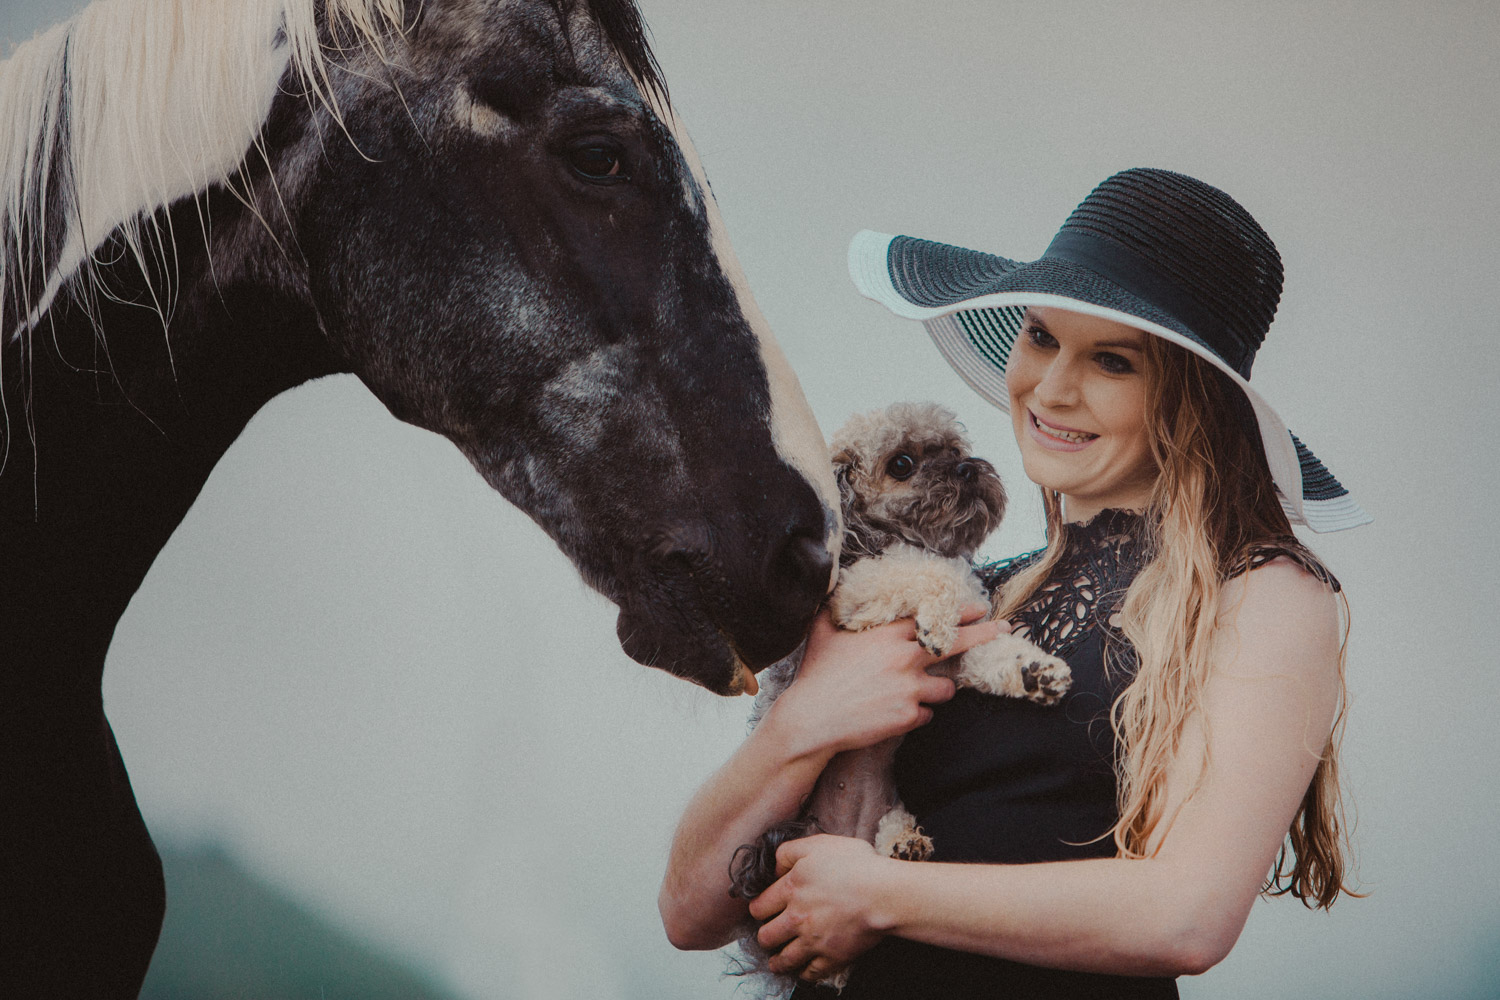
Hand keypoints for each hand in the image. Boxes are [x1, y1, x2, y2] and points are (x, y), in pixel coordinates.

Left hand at [749, 834, 892, 982]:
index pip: (758, 907)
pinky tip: (804, 968)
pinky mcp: (832, 958)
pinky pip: (810, 973)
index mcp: (790, 890)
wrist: (884, 894)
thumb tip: (774, 868)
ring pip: (783, 959)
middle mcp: (796, 919)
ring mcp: (813, 941)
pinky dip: (804, 972)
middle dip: (765, 936)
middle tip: (770, 934)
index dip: (758, 908)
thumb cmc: (856, 865)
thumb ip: (789, 852)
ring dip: (778, 961)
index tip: (762, 910)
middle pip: (766, 936)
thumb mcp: (818, 844)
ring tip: (777, 960)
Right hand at [768, 603, 1003, 755]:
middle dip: (983, 634)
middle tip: (1002, 628)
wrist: (812, 718)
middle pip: (956, 643)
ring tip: (916, 692)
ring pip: (946, 687)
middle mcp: (905, 658)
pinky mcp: (908, 716)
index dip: (960, 613)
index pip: (933, 618)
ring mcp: (909, 688)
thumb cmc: (816, 674)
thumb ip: (835, 611)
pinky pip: (927, 715)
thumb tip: (832, 590)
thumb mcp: (823, 632)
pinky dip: (916, 714)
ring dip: (937, 689)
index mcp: (888, 635)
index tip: (979, 608)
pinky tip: (893, 714)